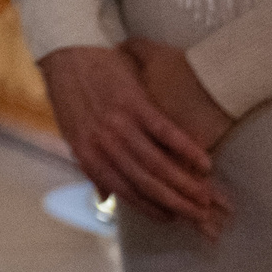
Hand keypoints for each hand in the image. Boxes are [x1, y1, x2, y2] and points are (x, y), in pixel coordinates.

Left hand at [39, 44, 228, 235]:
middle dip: (176, 202)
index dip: (151, 208)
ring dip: (185, 182)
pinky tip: (204, 161)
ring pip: (158, 162)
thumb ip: (90, 165)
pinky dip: (187, 149)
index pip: (125, 191)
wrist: (66, 52)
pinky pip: (165, 132)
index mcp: (87, 154)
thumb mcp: (72, 133)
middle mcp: (103, 143)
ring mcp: (119, 123)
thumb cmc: (70, 94)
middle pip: (146, 182)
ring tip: (205, 195)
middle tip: (200, 214)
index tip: (172, 219)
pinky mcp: (134, 102)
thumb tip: (104, 196)